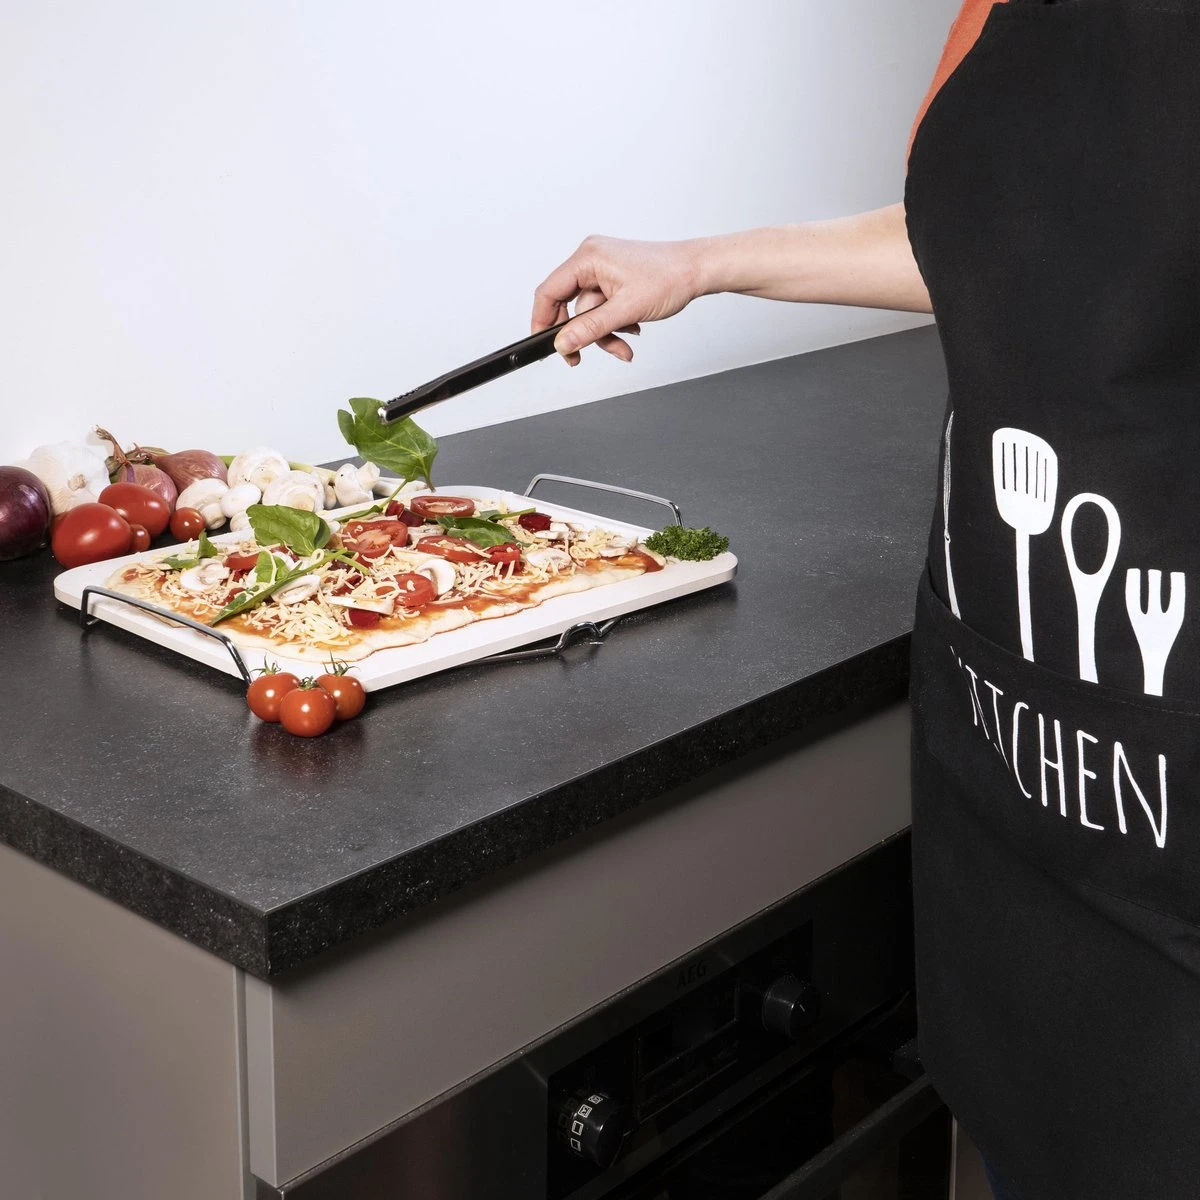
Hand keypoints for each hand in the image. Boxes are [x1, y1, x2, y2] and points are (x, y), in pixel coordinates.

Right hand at [531, 235, 704, 365]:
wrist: (699, 269)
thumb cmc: (671, 277)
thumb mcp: (626, 310)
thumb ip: (591, 328)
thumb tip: (563, 343)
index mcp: (588, 257)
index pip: (549, 292)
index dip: (542, 321)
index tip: (544, 345)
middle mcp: (591, 258)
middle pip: (569, 304)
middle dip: (581, 334)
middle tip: (580, 357)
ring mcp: (603, 267)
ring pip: (589, 311)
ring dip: (604, 333)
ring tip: (624, 347)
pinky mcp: (614, 277)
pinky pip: (602, 307)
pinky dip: (613, 323)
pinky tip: (632, 328)